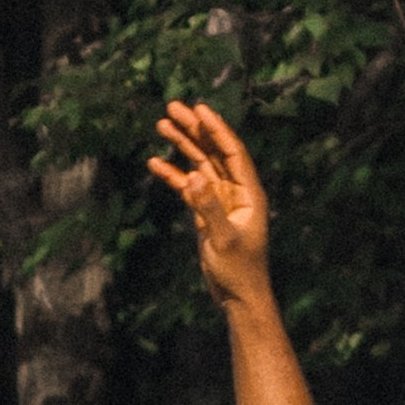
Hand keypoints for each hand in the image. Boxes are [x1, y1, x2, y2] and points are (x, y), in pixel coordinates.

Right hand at [148, 100, 273, 306]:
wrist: (238, 296)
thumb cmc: (239, 271)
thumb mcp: (224, 240)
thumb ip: (208, 208)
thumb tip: (192, 177)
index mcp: (249, 193)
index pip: (232, 153)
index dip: (216, 130)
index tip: (199, 110)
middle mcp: (236, 191)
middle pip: (213, 152)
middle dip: (194, 129)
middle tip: (172, 107)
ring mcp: (220, 201)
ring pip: (199, 165)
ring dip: (182, 146)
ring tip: (162, 125)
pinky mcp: (206, 213)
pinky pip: (188, 188)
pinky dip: (173, 175)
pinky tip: (155, 163)